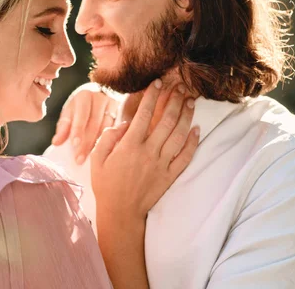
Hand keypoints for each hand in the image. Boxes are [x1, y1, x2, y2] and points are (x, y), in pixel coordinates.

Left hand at [51, 82, 122, 164]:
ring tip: (92, 160)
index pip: (81, 114)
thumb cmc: (81, 107)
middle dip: (87, 142)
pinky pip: (118, 130)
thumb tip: (56, 142)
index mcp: (84, 95)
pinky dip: (111, 142)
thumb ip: (63, 127)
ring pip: (108, 127)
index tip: (74, 144)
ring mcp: (114, 105)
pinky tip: (106, 154)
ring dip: (99, 145)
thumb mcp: (70, 112)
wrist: (100, 94)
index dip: (78, 129)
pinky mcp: (123, 113)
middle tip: (79, 159)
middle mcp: (101, 97)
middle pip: (95, 122)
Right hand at [90, 79, 198, 220]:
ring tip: (190, 101)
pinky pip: (185, 156)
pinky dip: (193, 142)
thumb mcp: (97, 158)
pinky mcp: (170, 175)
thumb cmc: (106, 184)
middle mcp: (148, 152)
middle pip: (166, 120)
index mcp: (129, 145)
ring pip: (178, 135)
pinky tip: (197, 129)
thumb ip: (108, 137)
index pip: (143, 114)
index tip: (158, 82)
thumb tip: (123, 124)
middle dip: (174, 100)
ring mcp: (161, 164)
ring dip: (186, 116)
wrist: (121, 213)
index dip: (152, 96)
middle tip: (180, 87)